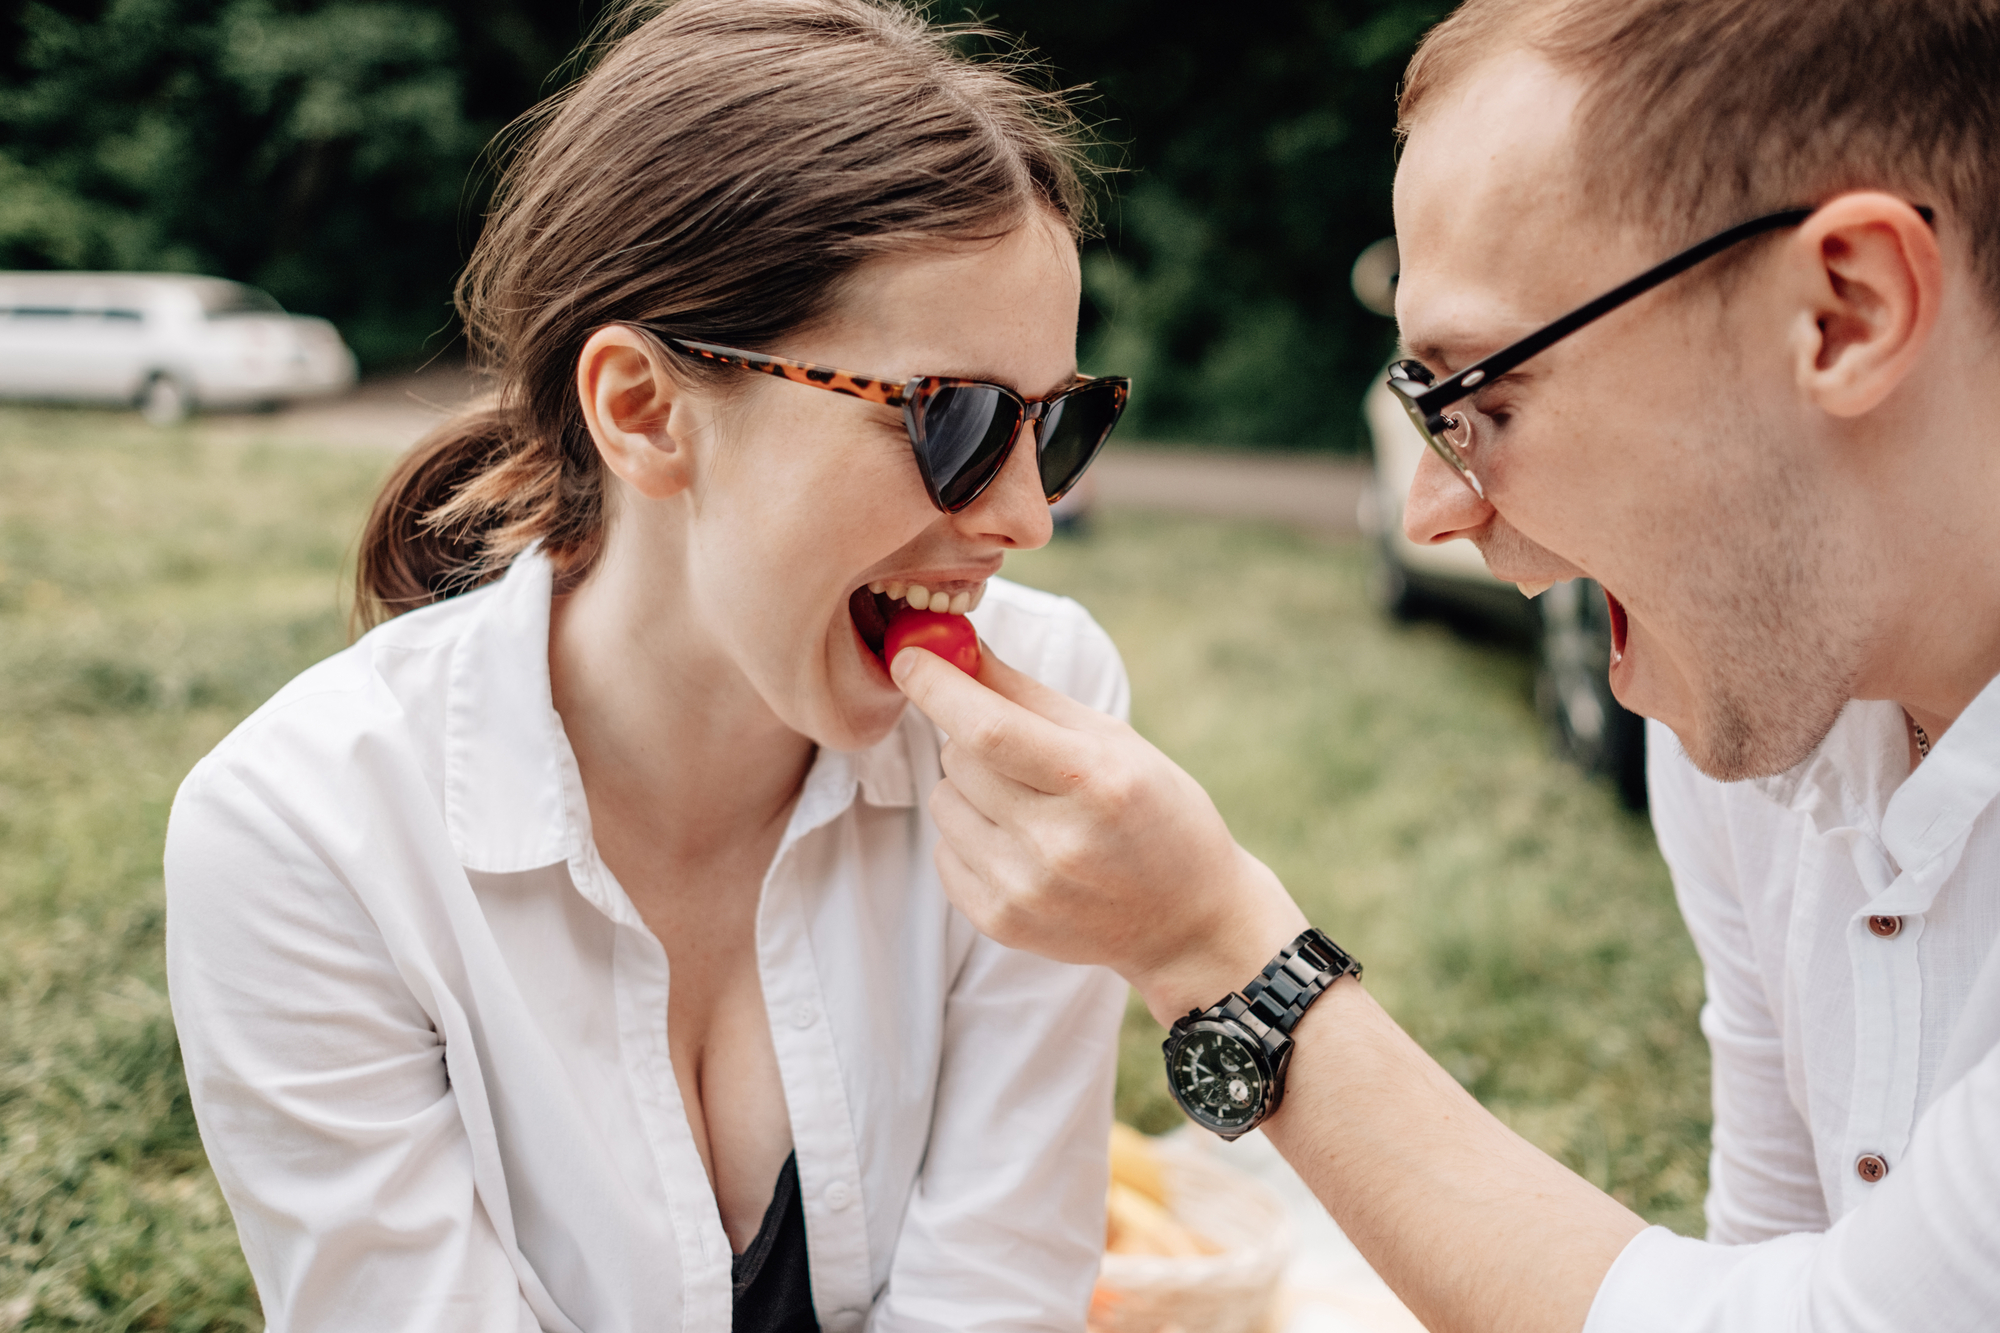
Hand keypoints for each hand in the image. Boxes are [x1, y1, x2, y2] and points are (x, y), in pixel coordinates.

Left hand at [891, 642, 1306, 1021]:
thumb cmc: (1156, 811)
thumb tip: (958, 647)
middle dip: (970, 737)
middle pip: (959, 759)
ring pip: (943, 801)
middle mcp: (1056, 841)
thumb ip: (1029, 695)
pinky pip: (944, 851)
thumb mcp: (1113, 740)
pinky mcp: (1001, 922)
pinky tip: (1020, 846)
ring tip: (1026, 806)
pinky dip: (969, 836)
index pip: (989, 728)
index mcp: (1095, 782)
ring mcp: (1025, 889)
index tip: (908, 656)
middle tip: (1018, 752)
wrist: (1186, 921)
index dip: (938, 687)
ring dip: (969, 790)